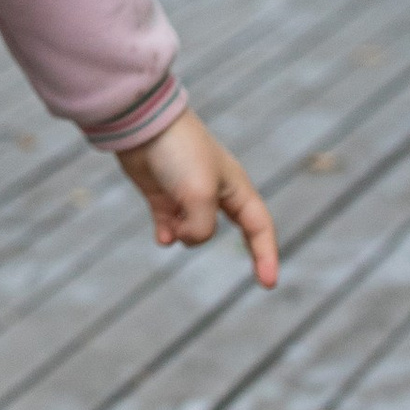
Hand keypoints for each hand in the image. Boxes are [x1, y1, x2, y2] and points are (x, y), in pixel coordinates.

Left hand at [115, 110, 277, 287]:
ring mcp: (187, 194)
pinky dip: (167, 234)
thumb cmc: (178, 153)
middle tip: (262, 282)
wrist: (140, 125)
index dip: (267, 255)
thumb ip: (201, 227)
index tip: (269, 284)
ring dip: (186, 234)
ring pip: (195, 231)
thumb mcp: (199, 195)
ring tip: (174, 221)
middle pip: (238, 229)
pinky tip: (163, 236)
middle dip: (248, 249)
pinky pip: (170, 226)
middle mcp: (216, 192)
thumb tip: (184, 240)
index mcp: (235, 187)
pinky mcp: (162, 195)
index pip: (260, 226)